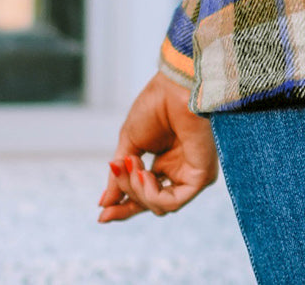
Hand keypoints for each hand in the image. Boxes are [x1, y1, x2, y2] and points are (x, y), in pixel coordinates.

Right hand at [97, 71, 218, 222]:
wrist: (173, 87)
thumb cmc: (155, 106)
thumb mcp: (129, 145)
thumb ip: (119, 178)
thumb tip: (104, 205)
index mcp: (166, 160)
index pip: (145, 194)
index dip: (123, 207)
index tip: (102, 217)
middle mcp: (181, 169)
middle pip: (152, 203)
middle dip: (127, 199)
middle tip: (110, 196)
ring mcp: (193, 174)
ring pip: (160, 206)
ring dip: (137, 190)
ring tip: (132, 164)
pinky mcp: (203, 176)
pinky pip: (173, 201)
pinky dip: (153, 194)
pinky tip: (144, 174)